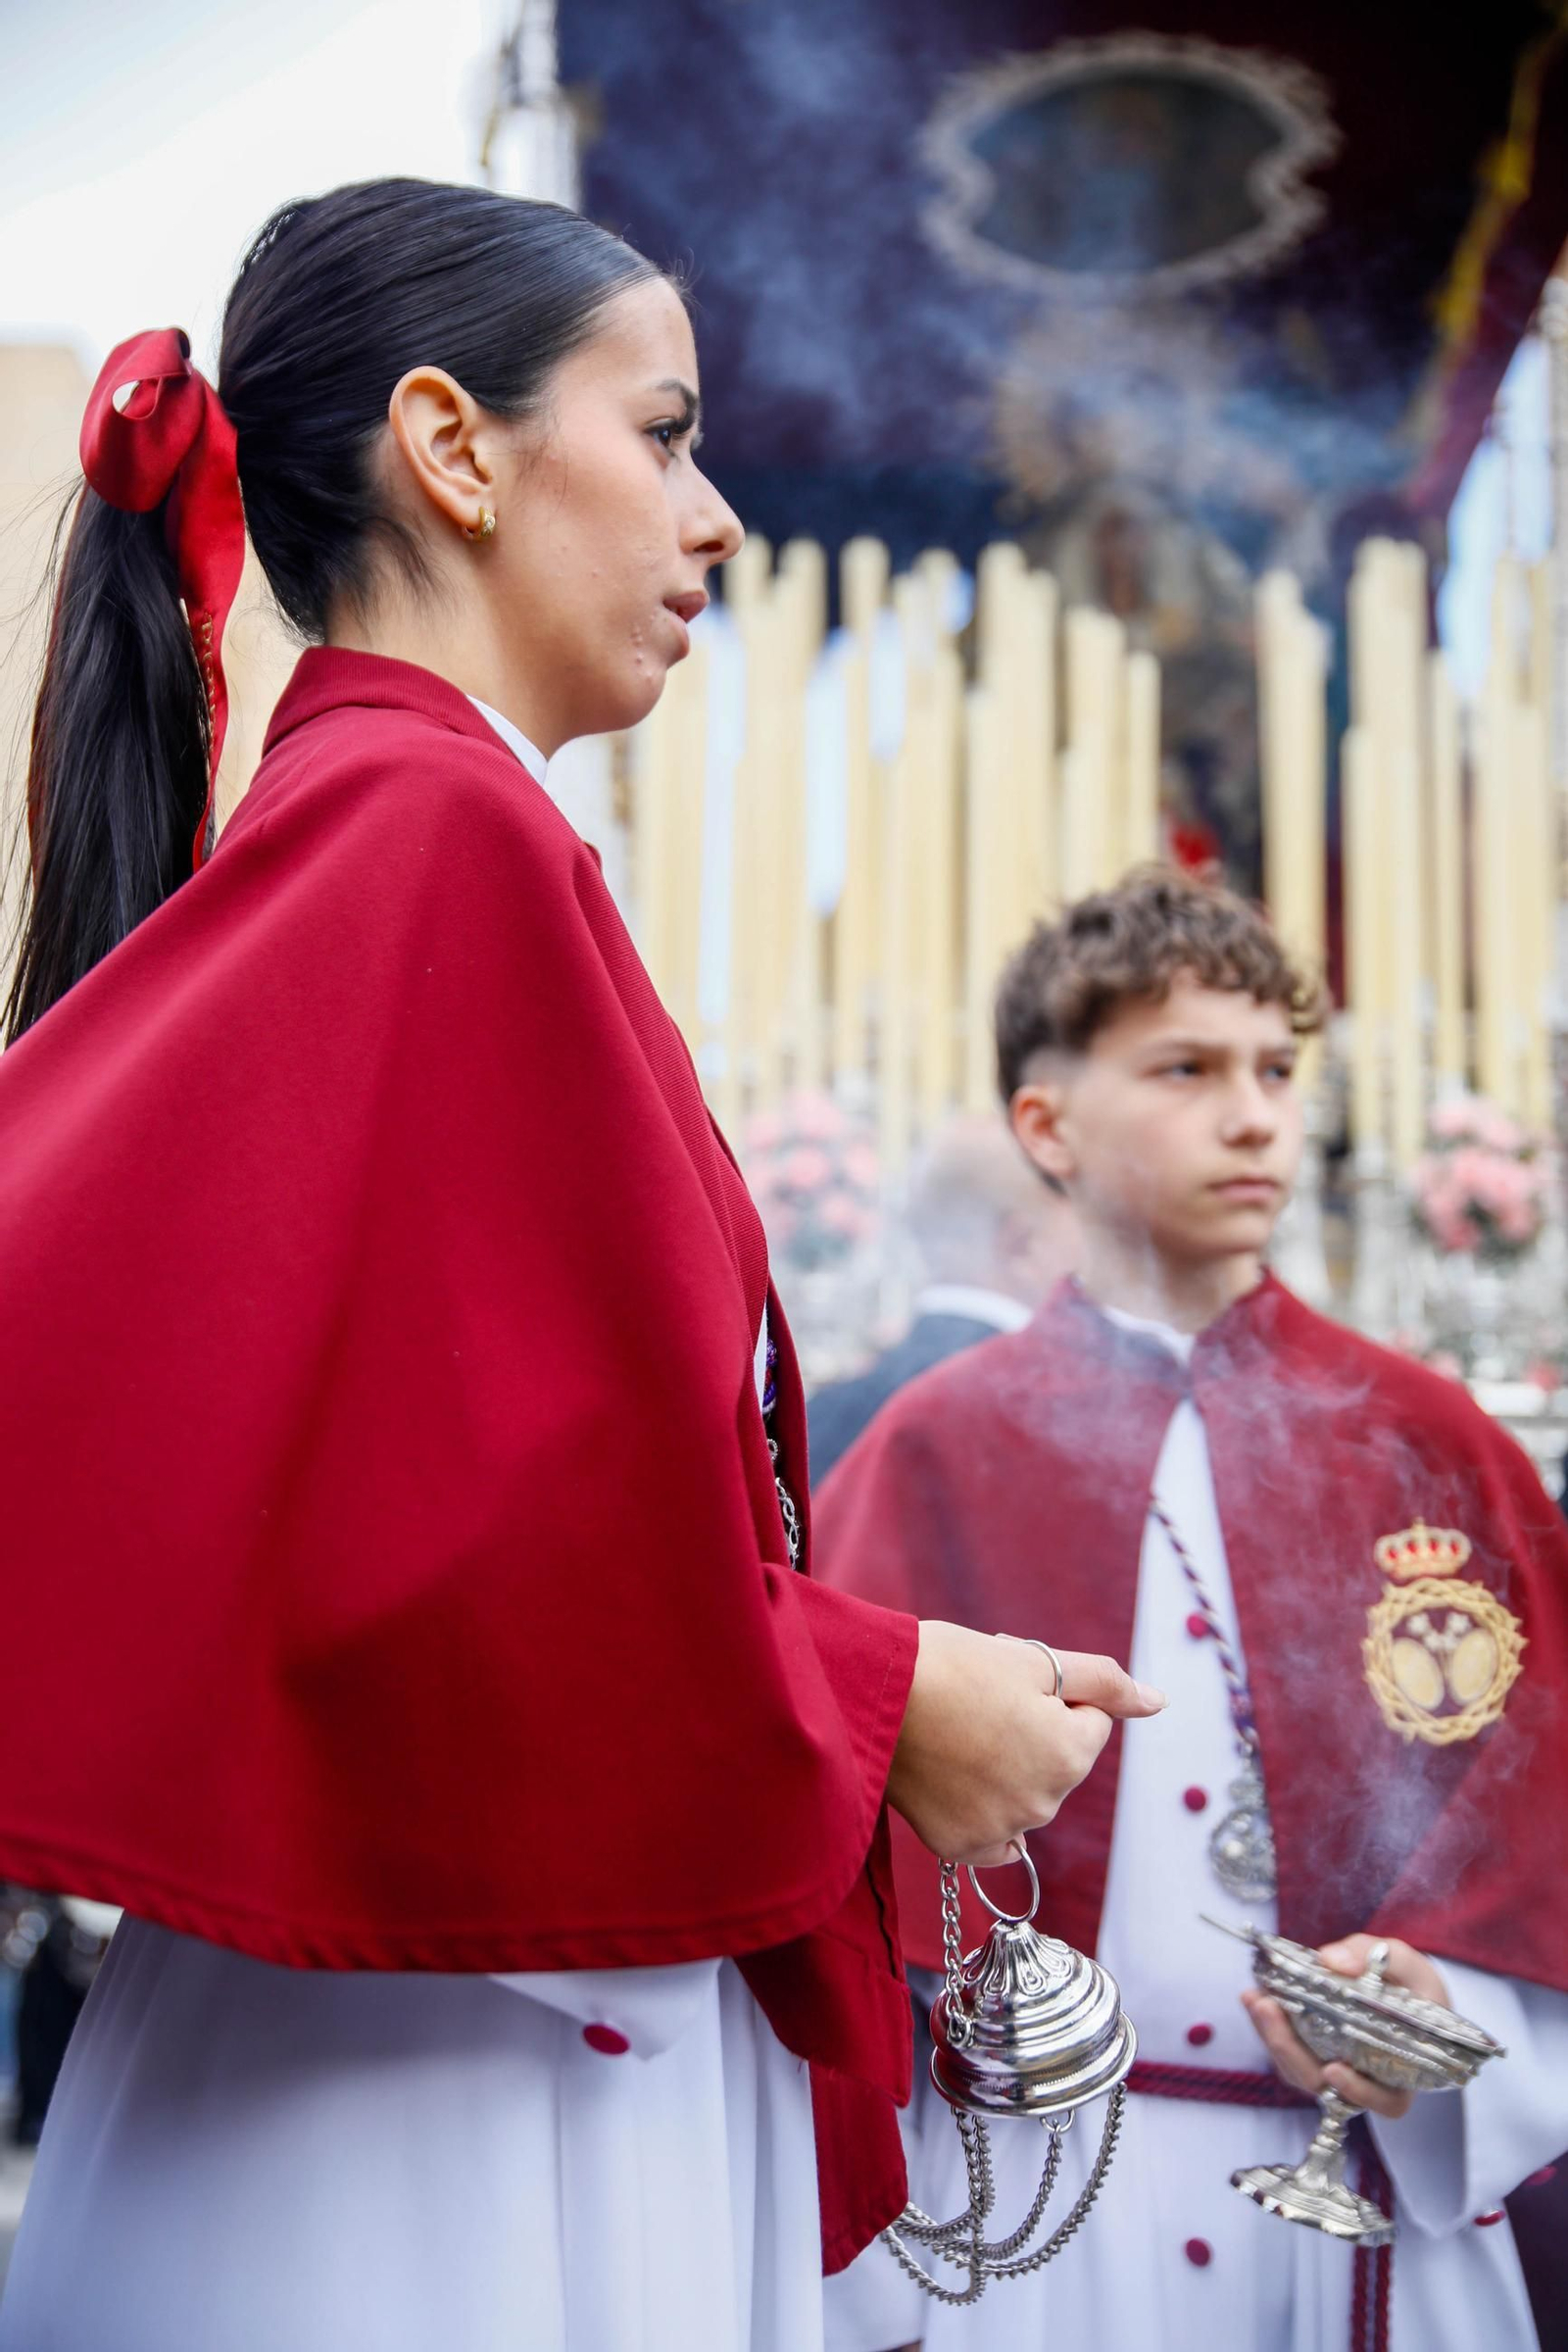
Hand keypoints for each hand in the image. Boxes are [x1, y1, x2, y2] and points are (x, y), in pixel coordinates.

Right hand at [886, 1621, 1165, 1866]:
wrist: (869, 1694)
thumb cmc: (951, 1665)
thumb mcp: (1034, 1659)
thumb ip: (1106, 1684)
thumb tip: (1159, 1702)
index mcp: (1071, 1755)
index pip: (1087, 1721)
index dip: (1050, 1694)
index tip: (1004, 1683)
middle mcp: (1044, 1806)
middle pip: (1057, 1761)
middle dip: (1030, 1733)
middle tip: (975, 1704)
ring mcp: (1000, 1832)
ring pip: (1024, 1794)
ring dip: (1004, 1769)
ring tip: (954, 1734)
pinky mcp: (959, 1848)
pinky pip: (992, 1836)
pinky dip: (981, 1811)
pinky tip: (952, 1779)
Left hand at [1242, 1934, 1450, 2119]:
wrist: (1408, 1987)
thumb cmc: (1415, 1984)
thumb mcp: (1407, 1964)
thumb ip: (1372, 1955)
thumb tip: (1330, 1959)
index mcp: (1406, 2072)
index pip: (1386, 2101)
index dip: (1359, 2092)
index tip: (1334, 2070)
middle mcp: (1370, 2081)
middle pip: (1327, 2088)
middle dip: (1291, 2051)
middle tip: (1267, 2008)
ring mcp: (1340, 2071)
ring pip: (1302, 2073)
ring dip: (1274, 2038)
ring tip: (1255, 1999)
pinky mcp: (1317, 2056)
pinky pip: (1291, 2055)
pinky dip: (1271, 2030)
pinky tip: (1256, 1999)